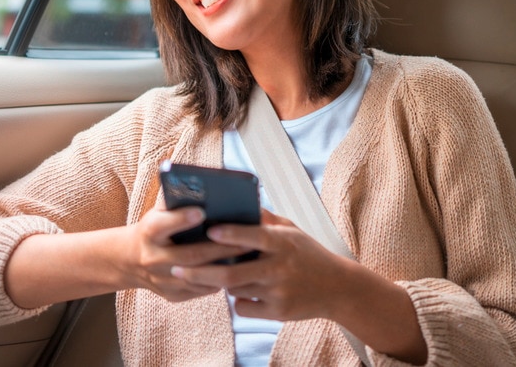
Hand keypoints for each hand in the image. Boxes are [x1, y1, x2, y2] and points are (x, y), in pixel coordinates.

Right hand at [124, 196, 257, 301]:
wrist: (131, 260)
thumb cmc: (155, 228)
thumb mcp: (158, 211)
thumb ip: (177, 203)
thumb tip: (207, 192)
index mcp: (149, 232)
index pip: (162, 225)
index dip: (181, 219)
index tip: (201, 211)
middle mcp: (153, 259)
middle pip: (191, 255)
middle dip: (221, 249)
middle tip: (247, 241)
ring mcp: (162, 280)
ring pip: (199, 277)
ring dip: (225, 267)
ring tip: (248, 257)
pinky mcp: (172, 295)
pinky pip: (201, 290)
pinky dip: (220, 281)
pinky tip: (237, 270)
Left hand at [167, 209, 354, 320]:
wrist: (337, 288)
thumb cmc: (310, 254)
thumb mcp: (293, 231)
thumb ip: (266, 220)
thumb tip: (240, 203)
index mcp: (284, 243)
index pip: (254, 236)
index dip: (231, 234)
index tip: (208, 230)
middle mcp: (280, 268)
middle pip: (233, 273)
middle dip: (201, 272)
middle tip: (177, 269)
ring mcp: (278, 292)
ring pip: (235, 289)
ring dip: (221, 283)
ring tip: (209, 274)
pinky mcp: (278, 313)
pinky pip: (244, 308)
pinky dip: (238, 300)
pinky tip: (241, 292)